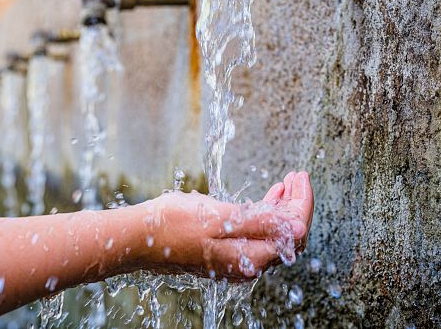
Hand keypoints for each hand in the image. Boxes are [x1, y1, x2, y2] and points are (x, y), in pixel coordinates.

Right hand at [135, 171, 312, 279]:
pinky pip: (254, 235)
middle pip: (286, 235)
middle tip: (296, 177)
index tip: (300, 178)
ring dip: (280, 209)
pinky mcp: (224, 252)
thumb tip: (298, 227)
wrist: (139, 238)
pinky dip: (263, 215)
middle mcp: (246, 263)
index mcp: (250, 256)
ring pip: (271, 234)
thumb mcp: (220, 218)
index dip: (302, 203)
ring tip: (284, 185)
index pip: (293, 231)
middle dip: (295, 205)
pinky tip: (263, 200)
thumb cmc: (174, 225)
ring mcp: (235, 259)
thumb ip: (260, 223)